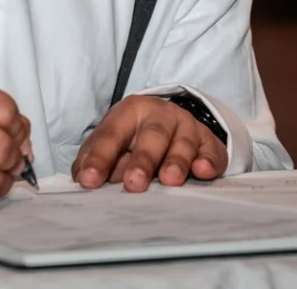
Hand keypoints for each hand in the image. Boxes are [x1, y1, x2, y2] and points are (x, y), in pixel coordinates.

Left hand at [71, 94, 228, 191]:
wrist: (172, 122)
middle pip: (152, 135)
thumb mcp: (113, 142)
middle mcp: (161, 115)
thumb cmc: (134, 138)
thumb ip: (96, 158)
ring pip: (183, 143)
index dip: (100, 157)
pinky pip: (212, 152)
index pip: (113, 134)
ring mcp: (188, 128)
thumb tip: (83, 177)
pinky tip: (203, 171)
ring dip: (176, 162)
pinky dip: (209, 162)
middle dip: (143, 159)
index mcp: (131, 111)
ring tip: (169, 180)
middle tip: (133, 184)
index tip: (89, 180)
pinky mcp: (209, 143)